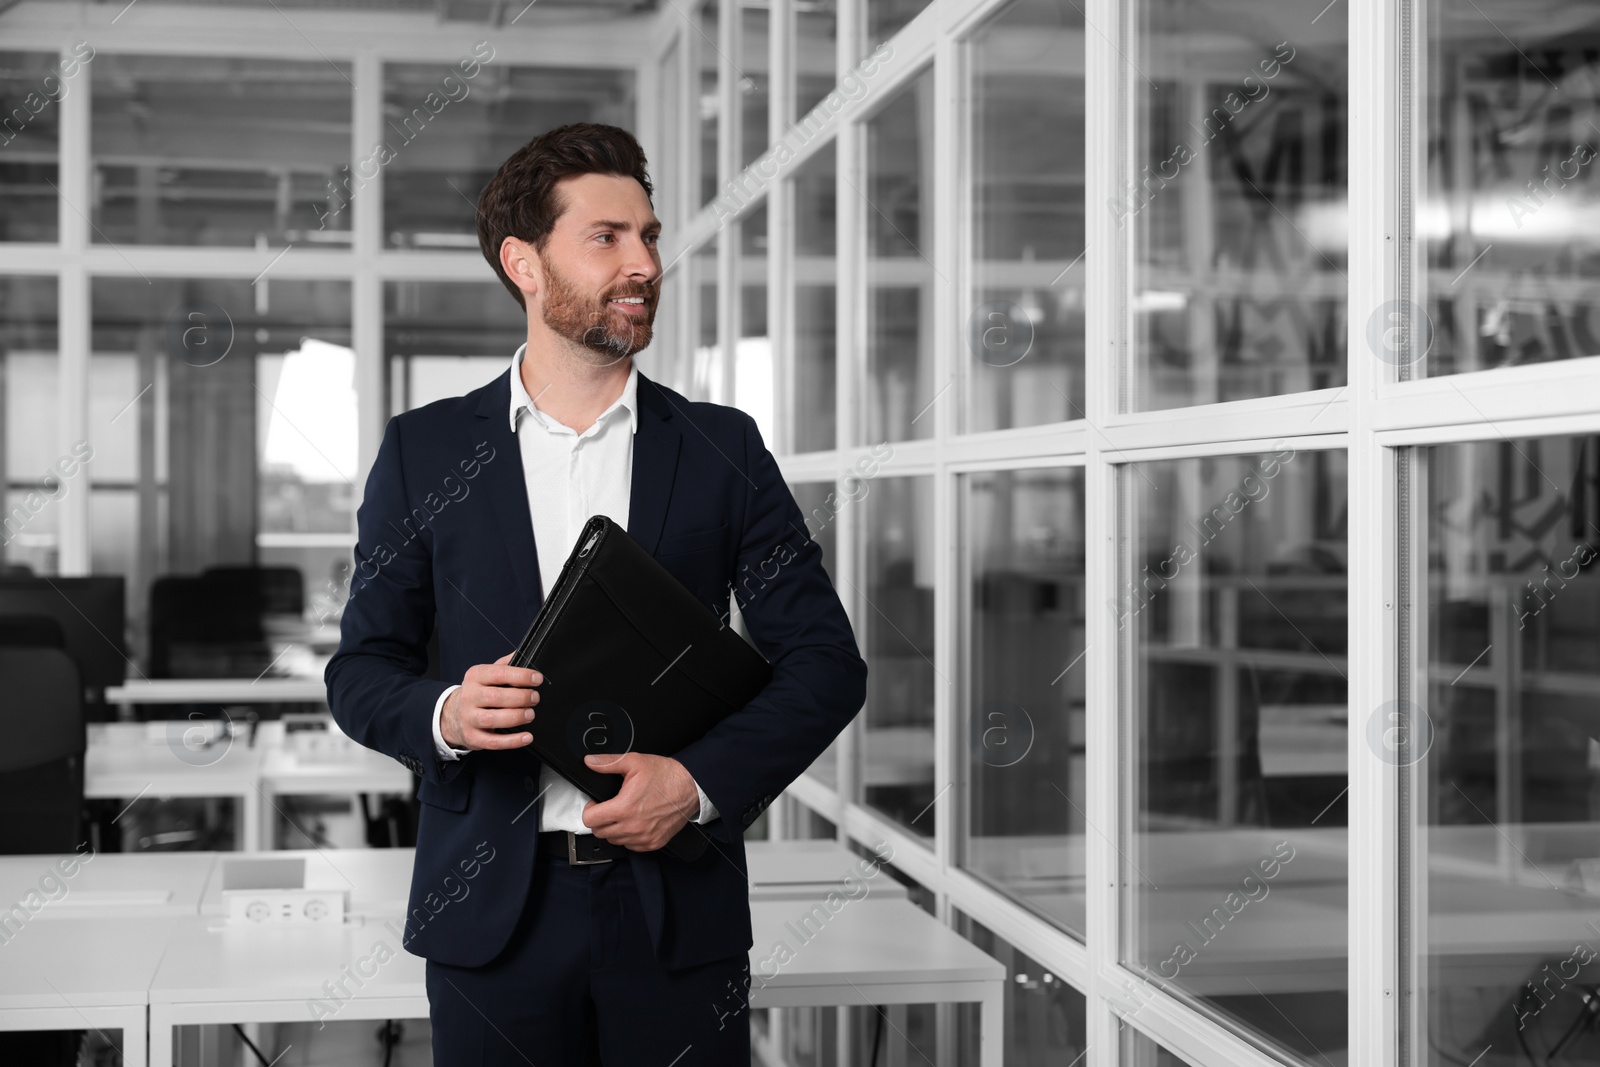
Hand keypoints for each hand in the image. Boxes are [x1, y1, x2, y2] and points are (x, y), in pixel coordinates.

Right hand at [440, 652, 542, 750]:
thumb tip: (523, 654)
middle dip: (520, 697)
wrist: (453, 715)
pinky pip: (493, 742)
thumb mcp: (486, 674)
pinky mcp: (472, 737)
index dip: (521, 676)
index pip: (499, 673)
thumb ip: (505, 664)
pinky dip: (512, 741)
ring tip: (530, 714)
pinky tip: (527, 737)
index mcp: (475, 677)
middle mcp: (469, 696)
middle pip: (496, 697)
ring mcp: (469, 718)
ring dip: (516, 717)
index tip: (537, 679)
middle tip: (535, 698)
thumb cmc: (478, 692)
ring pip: (492, 719)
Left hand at [580, 752, 699, 851]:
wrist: (691, 786)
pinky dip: (628, 837)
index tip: (596, 804)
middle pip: (599, 833)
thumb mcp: (635, 761)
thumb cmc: (666, 775)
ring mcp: (644, 837)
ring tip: (623, 814)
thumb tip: (590, 762)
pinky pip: (631, 846)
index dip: (589, 809)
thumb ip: (608, 763)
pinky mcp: (654, 843)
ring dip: (613, 829)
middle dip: (600, 819)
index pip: (590, 820)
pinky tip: (634, 822)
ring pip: (614, 841)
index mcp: (624, 807)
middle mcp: (633, 826)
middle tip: (609, 807)